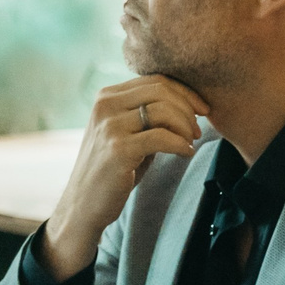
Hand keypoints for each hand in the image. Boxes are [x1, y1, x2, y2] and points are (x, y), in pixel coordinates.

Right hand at [37, 76, 210, 279]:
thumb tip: (188, 101)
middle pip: (161, 90)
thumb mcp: (126, 133)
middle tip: (197, 131)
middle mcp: (105, 105)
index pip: (155, 80)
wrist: (83, 204)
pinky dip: (180, 144)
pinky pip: (161, 137)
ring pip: (163, 110)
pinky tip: (185, 153)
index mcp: (107, 96)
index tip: (202, 109)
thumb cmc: (112, 169)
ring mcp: (110, 126)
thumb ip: (147, 114)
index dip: (185, 92)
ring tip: (190, 142)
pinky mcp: (118, 149)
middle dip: (188, 108)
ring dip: (185, 127)